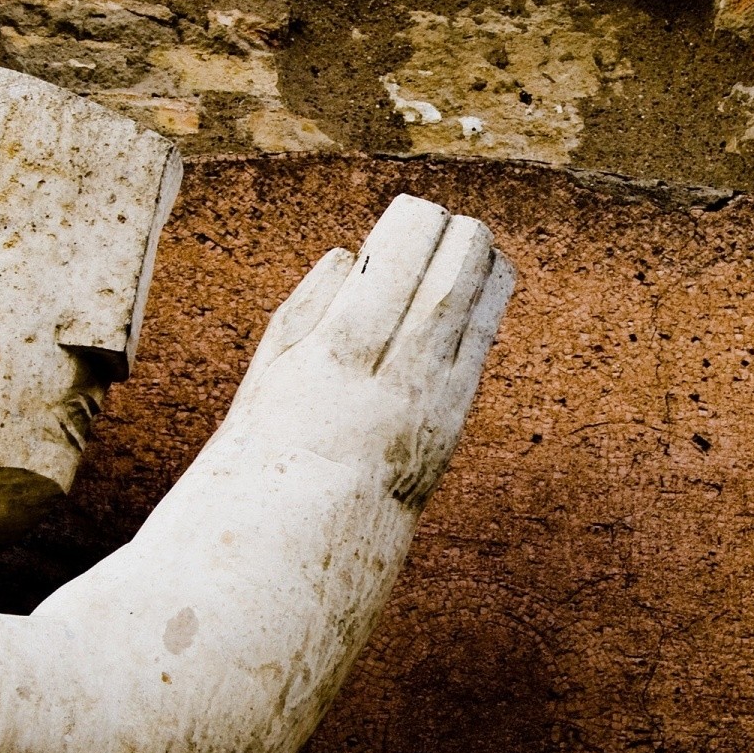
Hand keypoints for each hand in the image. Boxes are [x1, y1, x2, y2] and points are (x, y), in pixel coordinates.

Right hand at [214, 194, 513, 506]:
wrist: (302, 542)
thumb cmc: (268, 449)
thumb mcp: (265, 374)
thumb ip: (307, 309)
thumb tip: (351, 253)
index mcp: (335, 359)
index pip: (393, 269)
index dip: (412, 229)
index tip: (412, 210)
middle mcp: (392, 382)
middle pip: (446, 286)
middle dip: (456, 240)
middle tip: (449, 217)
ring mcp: (430, 408)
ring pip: (474, 314)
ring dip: (481, 267)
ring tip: (473, 238)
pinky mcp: (452, 428)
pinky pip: (480, 351)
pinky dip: (487, 308)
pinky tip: (488, 280)